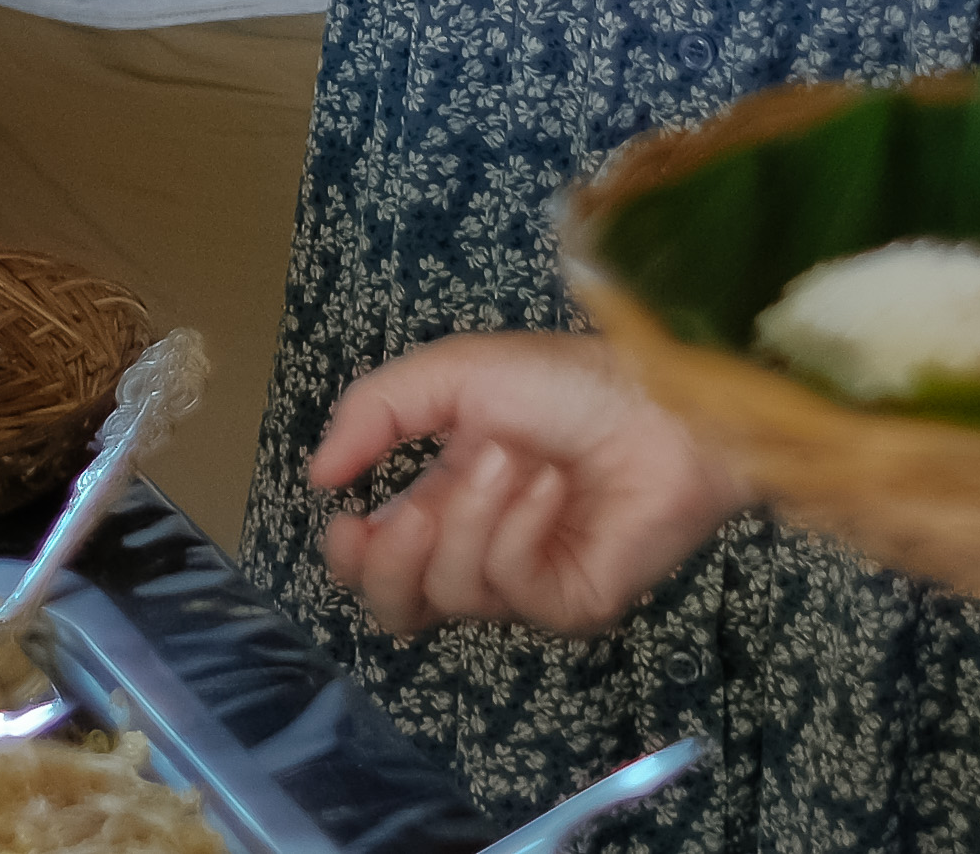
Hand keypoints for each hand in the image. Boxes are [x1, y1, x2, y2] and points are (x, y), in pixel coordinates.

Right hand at [306, 335, 744, 639]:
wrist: (661, 404)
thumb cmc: (566, 380)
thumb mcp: (452, 373)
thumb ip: (374, 411)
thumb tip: (318, 473)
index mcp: (442, 497)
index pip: (375, 560)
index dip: (351, 556)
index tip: (346, 521)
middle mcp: (476, 546)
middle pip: (397, 605)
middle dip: (390, 563)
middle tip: (412, 516)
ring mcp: (523, 581)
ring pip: (449, 594)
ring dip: (470, 518)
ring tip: (512, 463)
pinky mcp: (568, 604)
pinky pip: (512, 589)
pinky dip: (520, 531)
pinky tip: (552, 489)